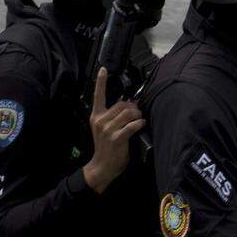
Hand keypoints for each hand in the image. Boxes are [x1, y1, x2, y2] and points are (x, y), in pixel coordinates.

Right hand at [82, 68, 145, 194]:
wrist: (102, 166)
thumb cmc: (106, 147)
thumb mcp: (104, 129)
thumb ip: (112, 117)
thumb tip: (129, 105)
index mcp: (96, 116)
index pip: (98, 95)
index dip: (101, 81)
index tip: (103, 69)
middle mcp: (100, 120)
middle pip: (122, 104)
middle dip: (134, 107)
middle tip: (138, 113)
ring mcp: (107, 129)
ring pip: (128, 113)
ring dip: (138, 115)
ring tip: (139, 120)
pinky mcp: (116, 138)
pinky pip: (132, 125)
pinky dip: (139, 124)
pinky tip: (141, 125)